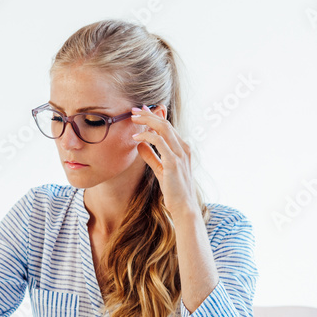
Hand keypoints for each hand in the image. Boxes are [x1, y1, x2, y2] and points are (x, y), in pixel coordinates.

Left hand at [130, 105, 197, 219]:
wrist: (184, 206)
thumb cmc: (174, 189)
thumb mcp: (160, 169)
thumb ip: (151, 156)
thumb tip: (139, 144)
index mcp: (182, 148)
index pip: (167, 126)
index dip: (154, 116)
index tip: (141, 111)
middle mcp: (183, 148)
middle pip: (165, 123)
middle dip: (148, 114)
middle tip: (133, 110)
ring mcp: (180, 154)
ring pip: (163, 128)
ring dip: (146, 120)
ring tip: (133, 118)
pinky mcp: (173, 162)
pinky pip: (159, 142)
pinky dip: (146, 136)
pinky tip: (136, 137)